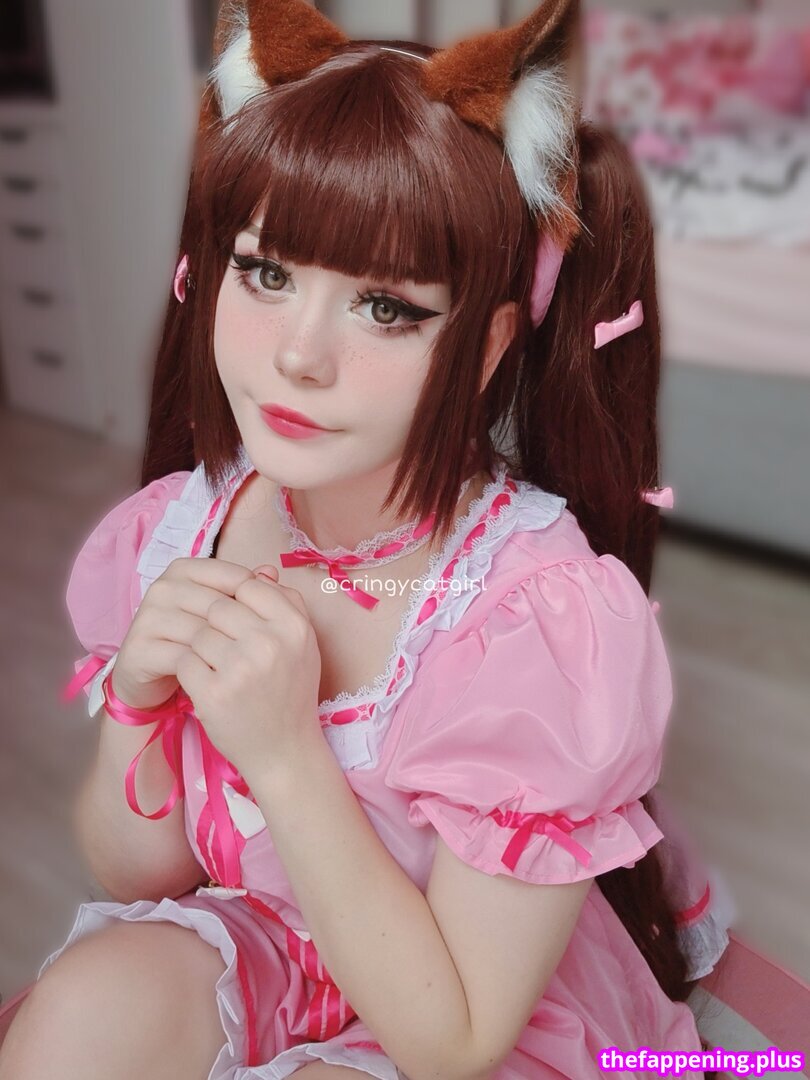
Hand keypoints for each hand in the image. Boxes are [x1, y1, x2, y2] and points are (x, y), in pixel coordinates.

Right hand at [113, 558, 257, 710]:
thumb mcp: (223, 615)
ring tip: (250, 670)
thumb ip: (248, 592)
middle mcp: (163, 587)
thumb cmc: (197, 642)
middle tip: (268, 655)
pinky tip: (224, 681)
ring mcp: (148, 615)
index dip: (259, 605)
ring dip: (229, 655)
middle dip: (246, 633)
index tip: (274, 628)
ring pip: (203, 632)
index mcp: (185, 570)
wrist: (154, 680)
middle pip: (220, 606)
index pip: (235, 577)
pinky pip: (183, 657)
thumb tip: (272, 572)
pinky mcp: (139, 646)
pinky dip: (206, 671)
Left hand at [174, 564, 323, 779]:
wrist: (285, 751)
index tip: (233, 616)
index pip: (248, 585)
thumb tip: (261, 569)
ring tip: (211, 663)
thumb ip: (285, 603)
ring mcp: (240, 670)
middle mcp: (270, 644)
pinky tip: (202, 681)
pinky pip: (185, 662)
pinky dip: (188, 670)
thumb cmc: (291, 692)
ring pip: (198, 633)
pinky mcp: (214, 694)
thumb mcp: (302, 644)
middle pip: (218, 607)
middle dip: (212, 623)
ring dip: (198, 647)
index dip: (234, 597)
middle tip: (218, 643)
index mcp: (295, 626)